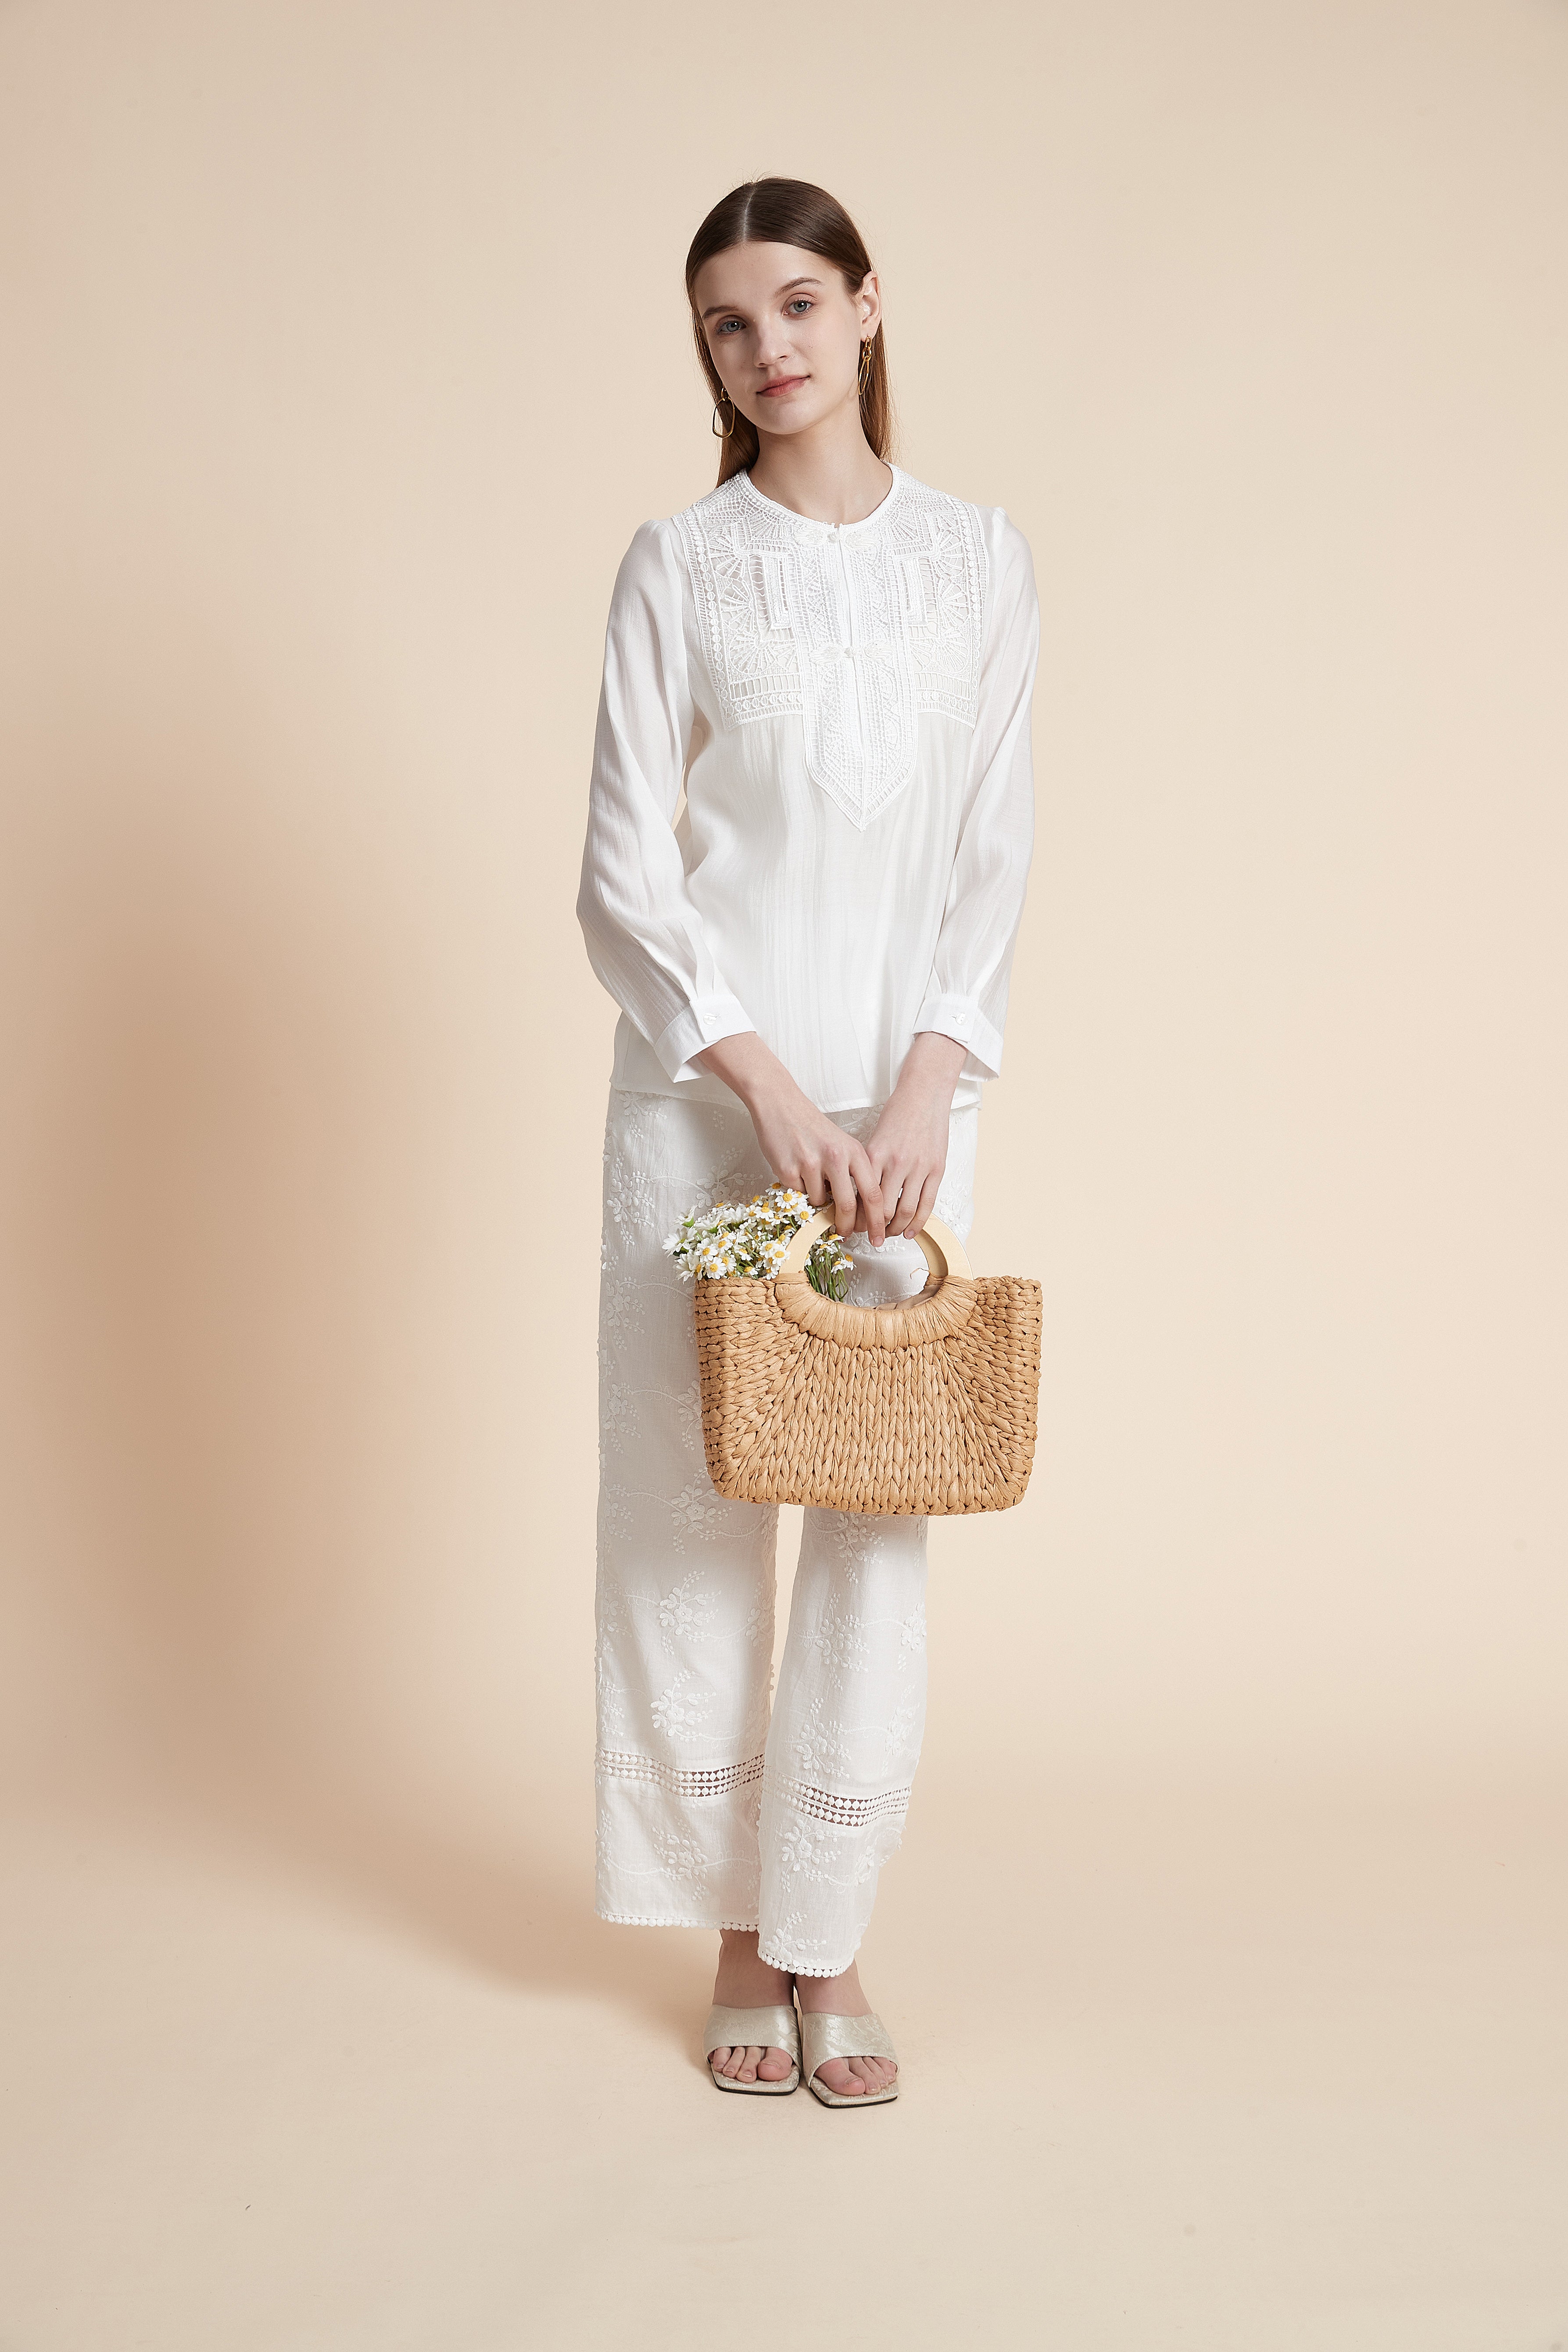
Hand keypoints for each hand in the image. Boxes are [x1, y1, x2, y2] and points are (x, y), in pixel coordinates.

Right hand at [693, 1033, 884, 1240]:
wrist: (780, 1105)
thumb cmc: (812, 1127)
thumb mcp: (842, 1145)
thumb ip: (852, 1174)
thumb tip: (857, 1212)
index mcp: (855, 1152)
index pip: (874, 1194)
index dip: (876, 1220)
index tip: (877, 1236)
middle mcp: (836, 1157)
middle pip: (848, 1206)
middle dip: (848, 1226)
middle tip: (846, 1234)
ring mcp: (811, 1164)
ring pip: (820, 1202)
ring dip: (818, 1201)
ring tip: (811, 1179)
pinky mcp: (788, 1169)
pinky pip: (798, 1194)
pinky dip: (799, 1190)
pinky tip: (796, 1170)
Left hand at [859, 1032, 967, 1237]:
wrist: (924, 1094)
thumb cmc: (897, 1115)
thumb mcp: (874, 1138)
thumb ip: (868, 1166)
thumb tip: (856, 1195)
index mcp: (875, 1155)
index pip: (861, 1196)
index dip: (854, 1217)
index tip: (850, 1226)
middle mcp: (896, 1163)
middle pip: (881, 1209)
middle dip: (873, 1228)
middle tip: (868, 1236)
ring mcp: (918, 1167)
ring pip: (904, 1211)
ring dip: (895, 1229)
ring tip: (888, 1235)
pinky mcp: (936, 1169)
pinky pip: (927, 1204)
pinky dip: (917, 1223)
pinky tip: (909, 1232)